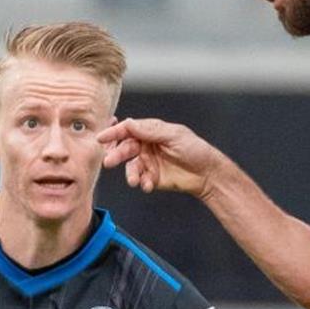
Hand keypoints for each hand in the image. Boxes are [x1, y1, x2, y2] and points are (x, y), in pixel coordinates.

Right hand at [97, 118, 224, 197]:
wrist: (207, 173)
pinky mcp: (152, 178)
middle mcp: (147, 146)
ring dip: (130, 174)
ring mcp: (149, 162)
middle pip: (126, 148)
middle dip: (117, 155)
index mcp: (151, 132)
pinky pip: (141, 180)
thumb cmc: (195, 150)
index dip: (114, 133)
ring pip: (131, 167)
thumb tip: (130, 123)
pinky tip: (148, 185)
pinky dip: (142, 183)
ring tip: (134, 181)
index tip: (102, 137)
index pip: (129, 130)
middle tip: (109, 162)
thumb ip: (150, 131)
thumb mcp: (174, 136)